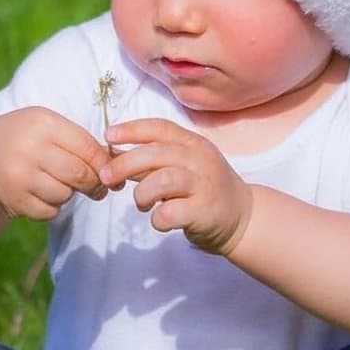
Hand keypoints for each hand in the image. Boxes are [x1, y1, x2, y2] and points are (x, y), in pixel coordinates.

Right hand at [0, 107, 113, 220]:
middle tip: (96, 187)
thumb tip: (117, 170)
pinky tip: (42, 194)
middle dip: (94, 184)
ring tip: (58, 183)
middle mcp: (29, 149)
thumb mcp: (49, 127)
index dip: (105, 164)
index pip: (88, 149)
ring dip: (69, 194)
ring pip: (64, 195)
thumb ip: (81, 142)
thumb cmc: (27, 138)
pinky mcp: (13, 200)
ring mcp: (19, 176)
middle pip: (79, 175)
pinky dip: (52, 207)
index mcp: (43, 124)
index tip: (112, 173)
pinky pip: (49, 212)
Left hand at [100, 118, 252, 254]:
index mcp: (193, 144)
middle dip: (124, 164)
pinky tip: (160, 221)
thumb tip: (114, 154)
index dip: (132, 129)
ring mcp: (205, 185)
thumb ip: (153, 161)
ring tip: (141, 204)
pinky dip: (157, 218)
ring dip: (142, 193)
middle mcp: (201, 160)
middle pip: (156, 153)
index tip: (109, 136)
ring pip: (163, 180)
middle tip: (106, 177)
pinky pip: (170, 212)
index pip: (160, 128)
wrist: (243, 218)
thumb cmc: (204, 190)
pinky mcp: (205, 212)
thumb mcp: (183, 166)